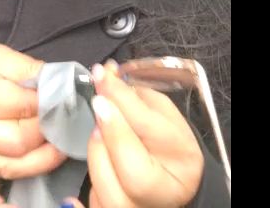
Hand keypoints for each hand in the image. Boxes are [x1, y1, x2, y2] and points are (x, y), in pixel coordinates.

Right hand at [0, 40, 67, 206]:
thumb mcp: (3, 55)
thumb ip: (33, 72)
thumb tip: (63, 88)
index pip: (24, 107)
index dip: (51, 104)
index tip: (67, 99)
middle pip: (19, 141)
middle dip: (48, 133)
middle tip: (65, 122)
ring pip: (11, 166)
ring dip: (41, 161)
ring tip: (60, 148)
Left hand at [66, 60, 203, 207]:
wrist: (166, 179)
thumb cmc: (164, 144)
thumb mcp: (160, 114)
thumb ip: (136, 97)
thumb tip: (105, 75)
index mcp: (184, 160)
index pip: (148, 130)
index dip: (122, 103)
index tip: (102, 78)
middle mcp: (163, 192)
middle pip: (132, 171)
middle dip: (109, 134)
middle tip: (99, 107)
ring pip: (107, 189)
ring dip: (97, 153)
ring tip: (100, 135)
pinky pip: (93, 202)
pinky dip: (86, 186)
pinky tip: (89, 169)